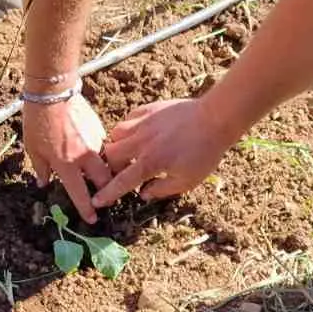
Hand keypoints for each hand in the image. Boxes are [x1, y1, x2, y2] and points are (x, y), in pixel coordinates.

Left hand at [23, 93, 112, 224]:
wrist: (53, 92)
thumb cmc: (38, 121)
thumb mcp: (33, 148)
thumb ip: (41, 168)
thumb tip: (44, 183)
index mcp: (66, 164)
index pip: (80, 193)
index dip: (87, 209)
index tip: (93, 219)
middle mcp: (84, 156)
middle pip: (103, 180)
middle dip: (105, 190)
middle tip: (102, 196)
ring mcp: (94, 141)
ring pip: (106, 163)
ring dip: (104, 171)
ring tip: (99, 174)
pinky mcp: (99, 128)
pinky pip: (103, 146)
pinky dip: (100, 152)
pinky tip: (92, 150)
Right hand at [94, 98, 235, 206]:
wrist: (215, 119)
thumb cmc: (204, 153)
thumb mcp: (187, 180)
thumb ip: (162, 189)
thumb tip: (144, 193)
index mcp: (151, 163)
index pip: (122, 182)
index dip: (108, 193)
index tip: (97, 201)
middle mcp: (141, 143)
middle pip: (111, 155)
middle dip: (113, 166)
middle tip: (124, 171)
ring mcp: (143, 123)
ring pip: (115, 134)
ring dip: (117, 145)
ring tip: (128, 151)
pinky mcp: (148, 110)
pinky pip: (127, 119)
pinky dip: (127, 129)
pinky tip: (137, 134)